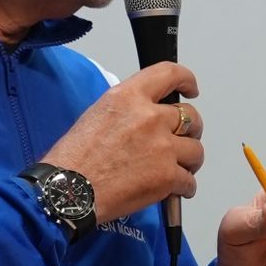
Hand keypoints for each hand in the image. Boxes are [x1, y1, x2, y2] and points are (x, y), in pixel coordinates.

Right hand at [40, 62, 203, 224]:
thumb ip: (128, 109)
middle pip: (190, 117)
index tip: (191, 88)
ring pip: (196, 150)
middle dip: (190, 130)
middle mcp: (149, 118)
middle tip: (181, 141)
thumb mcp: (97, 114)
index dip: (186, 80)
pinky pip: (189, 181)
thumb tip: (147, 116)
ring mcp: (162, 147)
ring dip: (190, 160)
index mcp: (129, 97)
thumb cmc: (73, 159)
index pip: (170, 74)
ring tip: (177, 168)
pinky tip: (172, 190)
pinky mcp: (167, 176)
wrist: (68, 191)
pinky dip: (183, 188)